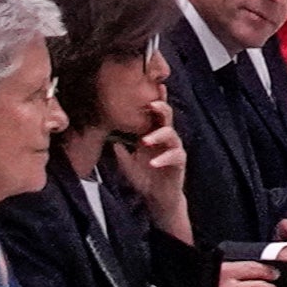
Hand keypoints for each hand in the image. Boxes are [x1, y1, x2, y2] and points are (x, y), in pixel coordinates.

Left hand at [112, 104, 192, 244]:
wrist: (157, 197)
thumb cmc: (144, 177)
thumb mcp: (126, 162)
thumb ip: (120, 149)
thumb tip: (107, 137)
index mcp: (153, 135)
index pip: (154, 114)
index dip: (153, 101)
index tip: (147, 89)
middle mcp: (165, 139)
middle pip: (167, 117)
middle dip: (161, 108)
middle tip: (151, 104)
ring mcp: (174, 149)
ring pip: (172, 135)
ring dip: (159, 135)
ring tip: (146, 140)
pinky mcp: (179, 162)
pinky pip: (175, 156)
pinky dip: (164, 158)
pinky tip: (153, 163)